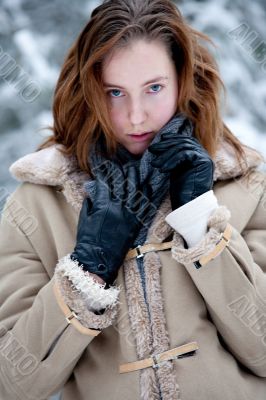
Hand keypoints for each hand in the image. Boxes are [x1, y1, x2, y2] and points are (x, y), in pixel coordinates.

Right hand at [71, 163, 151, 285]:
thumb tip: (94, 189)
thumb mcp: (85, 217)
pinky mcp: (136, 223)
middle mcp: (117, 208)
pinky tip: (151, 185)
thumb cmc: (88, 239)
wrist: (98, 259)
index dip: (108, 172)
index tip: (109, 165)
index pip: (107, 183)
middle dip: (126, 172)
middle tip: (128, 163)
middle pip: (124, 184)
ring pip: (136, 192)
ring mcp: (128, 215)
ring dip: (138, 179)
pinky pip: (145, 205)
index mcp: (103, 205)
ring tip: (140, 168)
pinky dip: (148, 194)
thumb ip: (91, 201)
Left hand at [148, 133, 213, 209]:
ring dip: (165, 155)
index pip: (186, 141)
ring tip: (154, 164)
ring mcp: (205, 158)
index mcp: (198, 156)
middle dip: (166, 145)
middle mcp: (203, 155)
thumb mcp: (176, 170)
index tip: (161, 139)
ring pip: (182, 148)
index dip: (173, 138)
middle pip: (184, 142)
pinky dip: (171, 161)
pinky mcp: (203, 162)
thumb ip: (174, 158)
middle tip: (152, 149)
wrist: (190, 205)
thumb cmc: (182, 191)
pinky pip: (184, 154)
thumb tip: (161, 145)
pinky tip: (162, 170)